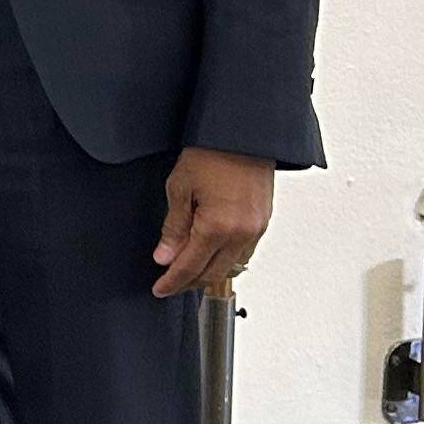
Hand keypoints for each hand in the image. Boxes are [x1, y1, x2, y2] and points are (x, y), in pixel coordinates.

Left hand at [152, 147, 272, 297]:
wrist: (243, 134)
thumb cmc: (211, 152)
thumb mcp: (179, 188)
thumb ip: (173, 227)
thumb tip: (165, 256)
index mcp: (217, 227)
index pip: (190, 267)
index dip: (172, 282)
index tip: (160, 289)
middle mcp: (241, 233)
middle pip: (212, 274)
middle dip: (189, 282)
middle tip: (170, 283)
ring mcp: (256, 229)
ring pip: (230, 266)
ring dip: (208, 272)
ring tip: (188, 269)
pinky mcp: (263, 222)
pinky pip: (244, 252)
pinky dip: (226, 259)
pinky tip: (212, 253)